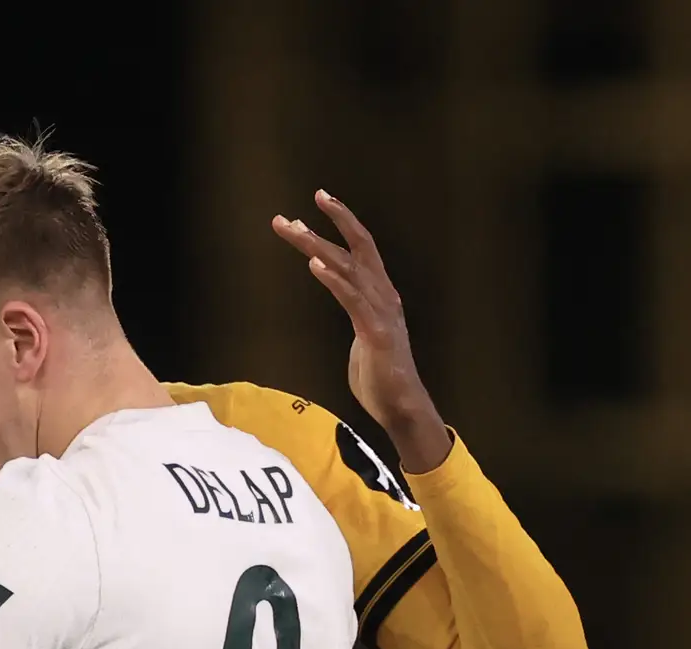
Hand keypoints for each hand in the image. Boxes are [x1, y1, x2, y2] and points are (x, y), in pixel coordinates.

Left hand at [272, 190, 452, 477]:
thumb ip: (357, 316)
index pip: (362, 247)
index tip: (319, 200)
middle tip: (289, 217)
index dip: (343, 221)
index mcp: (380, 294)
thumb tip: (348, 304)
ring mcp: (381, 312)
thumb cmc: (380, 378)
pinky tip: (314, 264)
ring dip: (317, 245)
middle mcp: (383, 295)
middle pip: (355, 247)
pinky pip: (351, 298)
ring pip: (348, 267)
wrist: (401, 407)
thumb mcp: (364, 338)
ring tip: (292, 230)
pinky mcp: (374, 332)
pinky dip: (333, 278)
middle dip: (325, 224)